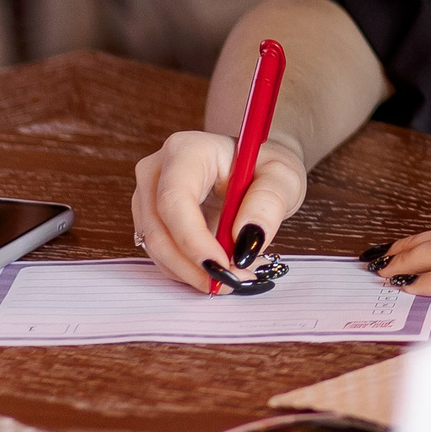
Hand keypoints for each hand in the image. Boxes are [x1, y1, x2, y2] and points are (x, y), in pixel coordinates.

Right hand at [132, 130, 308, 293]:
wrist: (254, 165)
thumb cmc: (266, 166)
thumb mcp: (283, 177)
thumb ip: (268, 204)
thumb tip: (245, 242)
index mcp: (186, 150)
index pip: (175, 200)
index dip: (194, 239)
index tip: (224, 266)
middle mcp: (157, 171)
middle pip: (159, 229)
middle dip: (195, 264)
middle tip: (234, 281)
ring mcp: (147, 196)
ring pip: (156, 247)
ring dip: (193, 271)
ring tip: (235, 275)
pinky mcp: (151, 219)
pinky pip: (162, 253)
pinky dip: (189, 269)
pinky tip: (220, 268)